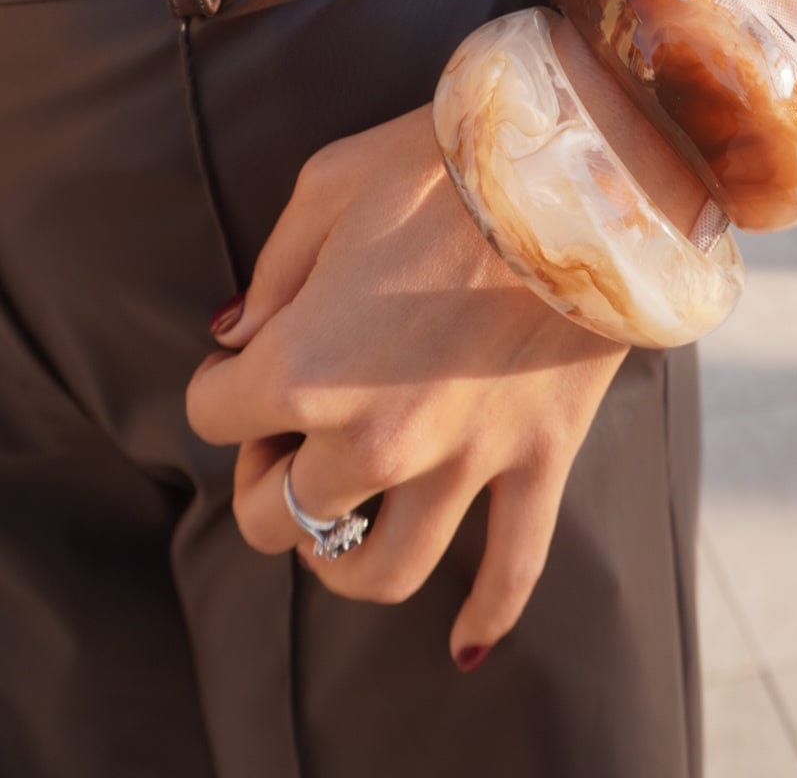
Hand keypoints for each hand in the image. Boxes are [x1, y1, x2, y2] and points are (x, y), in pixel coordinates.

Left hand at [185, 17, 706, 666]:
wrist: (574, 167)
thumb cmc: (439, 164)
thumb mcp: (326, 187)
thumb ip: (269, 275)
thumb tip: (234, 338)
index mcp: (304, 366)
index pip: (213, 417)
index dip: (221, 389)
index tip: (244, 365)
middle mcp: (375, 436)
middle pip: (280, 514)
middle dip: (268, 479)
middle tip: (288, 435)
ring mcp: (462, 460)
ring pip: (378, 571)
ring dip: (342, 560)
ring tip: (343, 525)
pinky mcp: (536, 458)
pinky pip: (514, 567)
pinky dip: (487, 614)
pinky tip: (464, 641)